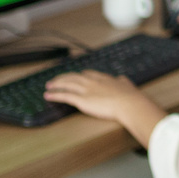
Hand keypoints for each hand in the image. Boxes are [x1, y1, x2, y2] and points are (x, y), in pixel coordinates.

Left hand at [43, 69, 167, 146]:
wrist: (128, 103)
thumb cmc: (130, 96)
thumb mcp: (127, 84)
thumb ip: (122, 81)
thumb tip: (122, 79)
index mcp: (103, 78)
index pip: (87, 73)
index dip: (78, 75)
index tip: (75, 76)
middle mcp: (92, 81)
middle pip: (73, 76)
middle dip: (63, 78)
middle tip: (55, 80)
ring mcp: (86, 90)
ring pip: (66, 84)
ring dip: (56, 84)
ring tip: (48, 86)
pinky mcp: (82, 100)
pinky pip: (64, 96)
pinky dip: (55, 95)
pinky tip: (48, 96)